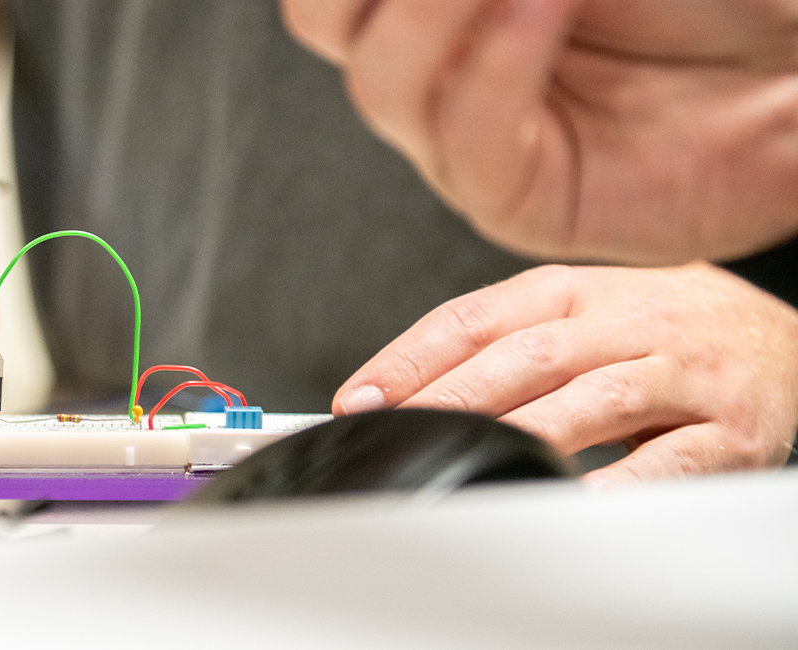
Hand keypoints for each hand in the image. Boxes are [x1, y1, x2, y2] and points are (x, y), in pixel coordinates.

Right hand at [281, 0, 797, 263]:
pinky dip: (497, 64)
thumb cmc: (714, 0)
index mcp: (438, 5)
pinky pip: (469, 138)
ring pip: (383, 84)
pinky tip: (540, 7)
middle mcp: (437, 67)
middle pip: (324, 23)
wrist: (797, 81)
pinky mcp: (514, 202)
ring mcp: (464, 139)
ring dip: (436, 9)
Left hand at [333, 263, 797, 485]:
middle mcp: (628, 322)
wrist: (785, 339)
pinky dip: (617, 482)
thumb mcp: (582, 314)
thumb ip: (502, 342)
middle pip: (525, 356)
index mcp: (576, 291)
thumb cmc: (661, 332)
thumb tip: (399, 389)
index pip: (476, 317)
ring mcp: (682, 372)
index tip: (360, 398)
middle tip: (398, 434)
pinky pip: (669, 459)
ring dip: (520, 433)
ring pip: (591, 398)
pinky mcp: (730, 428)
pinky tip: (570, 496)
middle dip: (450, 399)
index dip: (411, 357)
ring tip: (464, 458)